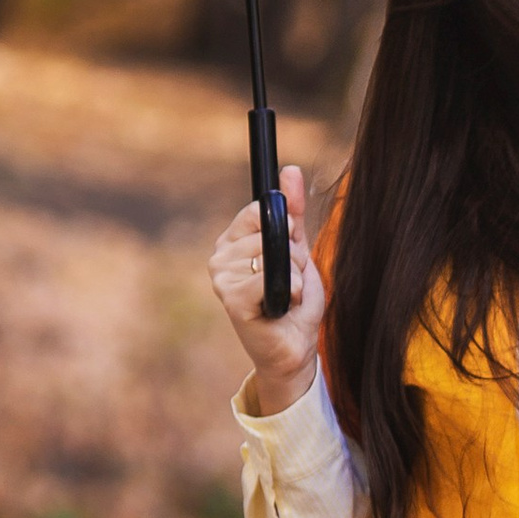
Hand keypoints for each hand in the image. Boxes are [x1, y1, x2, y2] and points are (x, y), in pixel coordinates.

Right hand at [210, 162, 324, 409]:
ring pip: (274, 255)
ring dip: (294, 275)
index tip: (289, 247)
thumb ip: (293, 212)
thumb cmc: (294, 301)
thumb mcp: (298, 249)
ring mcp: (222, 278)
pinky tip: (282, 307)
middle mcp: (220, 256)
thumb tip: (290, 170)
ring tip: (285, 295)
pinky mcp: (231, 300)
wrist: (295, 347)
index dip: (284, 226)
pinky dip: (291, 291)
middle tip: (288, 280)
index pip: (259, 210)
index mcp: (232, 241)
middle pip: (270, 231)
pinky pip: (270, 277)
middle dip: (293, 255)